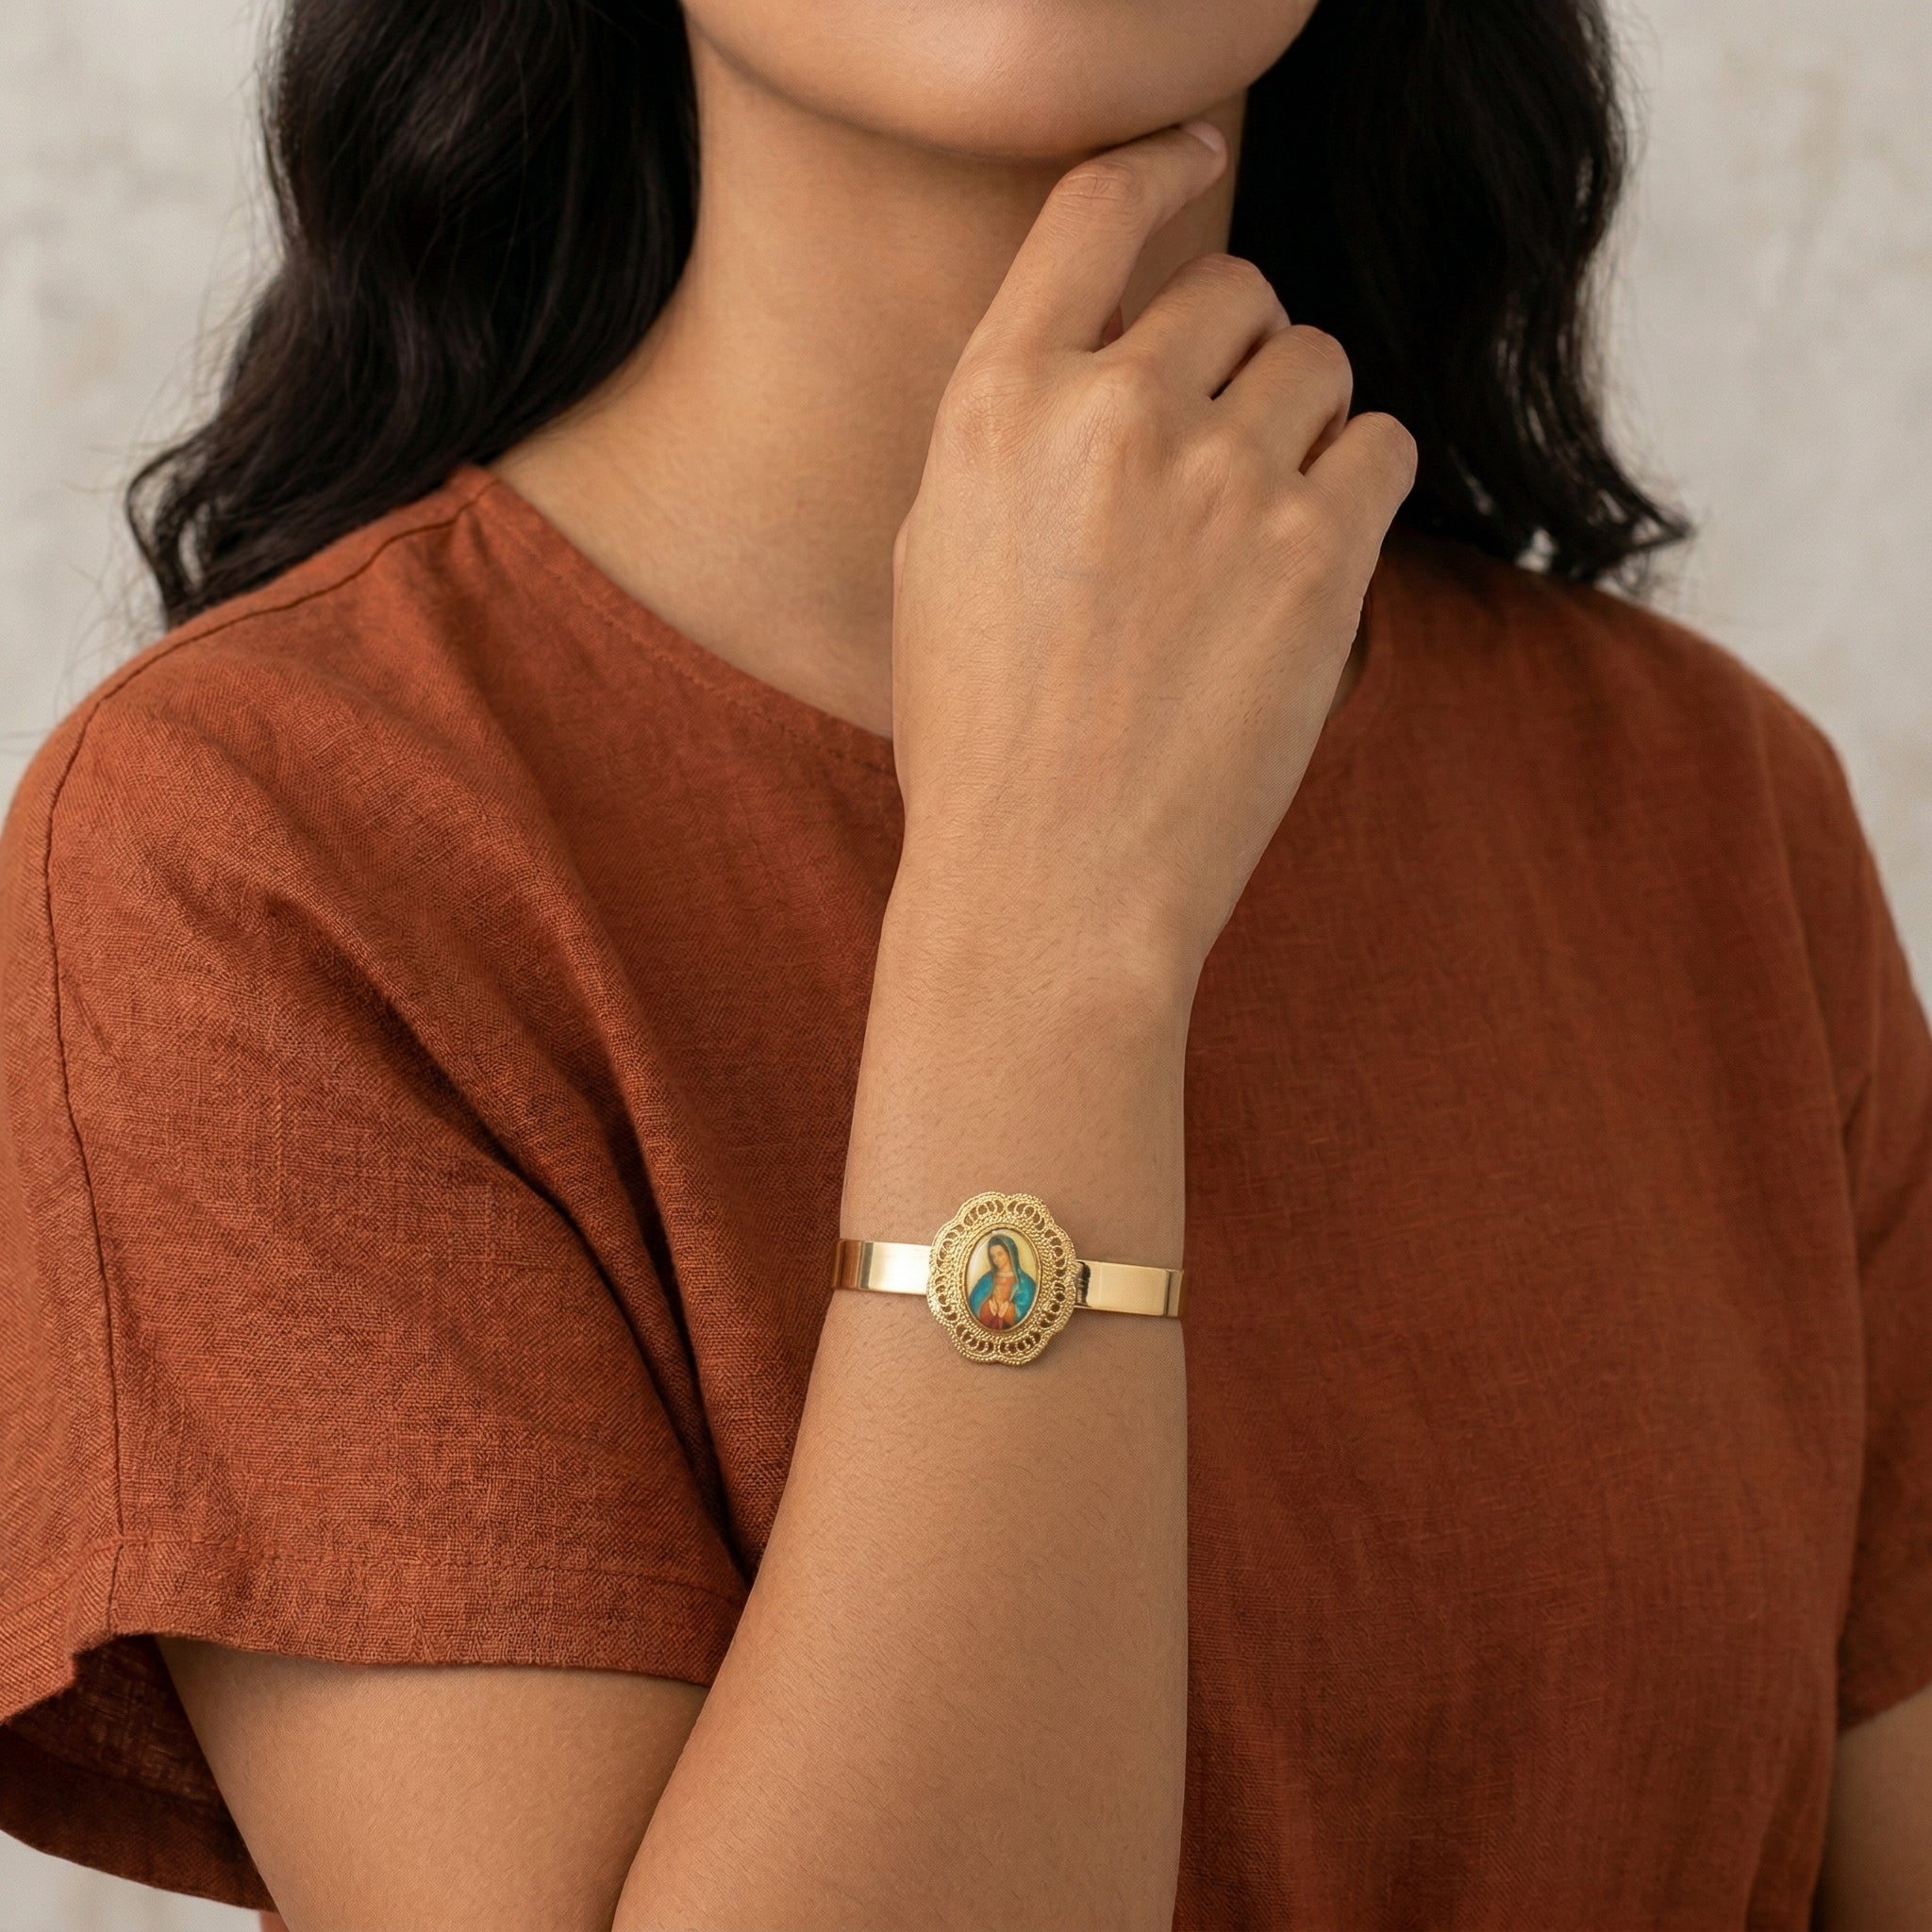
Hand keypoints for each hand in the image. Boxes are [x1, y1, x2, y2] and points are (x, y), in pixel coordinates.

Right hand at [886, 119, 1415, 994]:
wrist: (1049, 887)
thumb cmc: (983, 742)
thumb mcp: (944, 558)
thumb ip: (1019, 434)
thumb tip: (1117, 355)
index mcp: (993, 405)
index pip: (1097, 211)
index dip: (1162, 168)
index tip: (1197, 159)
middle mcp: (1105, 413)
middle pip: (1233, 288)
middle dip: (1241, 350)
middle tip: (1223, 448)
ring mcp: (1217, 478)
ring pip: (1318, 359)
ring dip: (1303, 419)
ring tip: (1256, 525)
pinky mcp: (1313, 553)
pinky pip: (1381, 442)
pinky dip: (1358, 482)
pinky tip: (1309, 556)